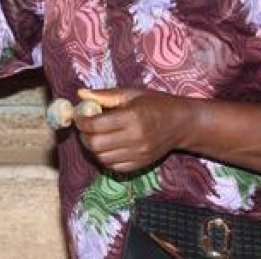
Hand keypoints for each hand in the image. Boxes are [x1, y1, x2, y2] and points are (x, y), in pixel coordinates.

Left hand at [73, 87, 197, 173]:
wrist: (182, 123)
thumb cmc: (155, 104)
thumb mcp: (131, 94)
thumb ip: (104, 95)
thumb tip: (80, 94)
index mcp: (132, 117)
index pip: (95, 125)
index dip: (81, 121)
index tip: (79, 116)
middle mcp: (135, 138)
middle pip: (95, 144)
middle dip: (84, 135)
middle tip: (86, 127)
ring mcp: (138, 153)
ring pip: (102, 157)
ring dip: (93, 147)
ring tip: (96, 135)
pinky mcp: (141, 164)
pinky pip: (113, 166)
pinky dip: (105, 158)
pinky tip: (108, 146)